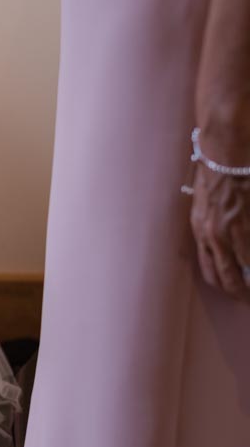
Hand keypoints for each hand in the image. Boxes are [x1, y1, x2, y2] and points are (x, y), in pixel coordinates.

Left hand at [189, 126, 249, 302]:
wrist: (224, 151)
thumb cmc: (216, 173)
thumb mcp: (204, 206)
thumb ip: (212, 229)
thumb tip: (229, 248)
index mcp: (201, 232)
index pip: (212, 273)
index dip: (228, 288)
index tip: (240, 296)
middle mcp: (215, 236)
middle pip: (231, 279)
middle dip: (244, 294)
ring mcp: (236, 230)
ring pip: (248, 268)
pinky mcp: (248, 223)